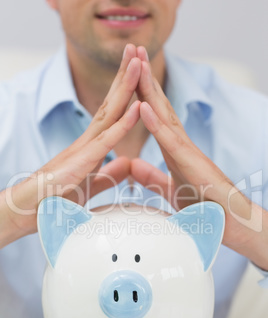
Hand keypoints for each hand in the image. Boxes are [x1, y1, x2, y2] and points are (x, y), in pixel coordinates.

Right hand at [0, 44, 141, 246]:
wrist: (29, 211)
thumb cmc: (55, 197)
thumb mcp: (90, 185)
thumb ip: (109, 174)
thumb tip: (127, 163)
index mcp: (91, 146)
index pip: (112, 113)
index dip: (125, 91)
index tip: (138, 71)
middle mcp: (87, 141)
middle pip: (110, 104)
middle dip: (125, 76)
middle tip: (137, 50)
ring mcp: (83, 149)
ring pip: (109, 114)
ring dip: (126, 88)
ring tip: (138, 63)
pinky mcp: (80, 163)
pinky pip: (106, 141)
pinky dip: (123, 124)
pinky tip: (137, 108)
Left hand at [131, 47, 267, 269]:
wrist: (227, 220)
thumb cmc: (203, 203)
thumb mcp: (169, 187)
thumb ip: (152, 176)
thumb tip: (133, 165)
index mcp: (173, 148)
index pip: (155, 115)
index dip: (141, 93)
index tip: (129, 73)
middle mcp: (179, 142)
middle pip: (159, 105)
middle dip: (145, 78)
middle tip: (134, 52)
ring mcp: (185, 149)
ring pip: (163, 114)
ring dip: (148, 89)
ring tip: (137, 64)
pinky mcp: (189, 162)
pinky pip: (169, 140)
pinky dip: (155, 122)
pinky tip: (143, 105)